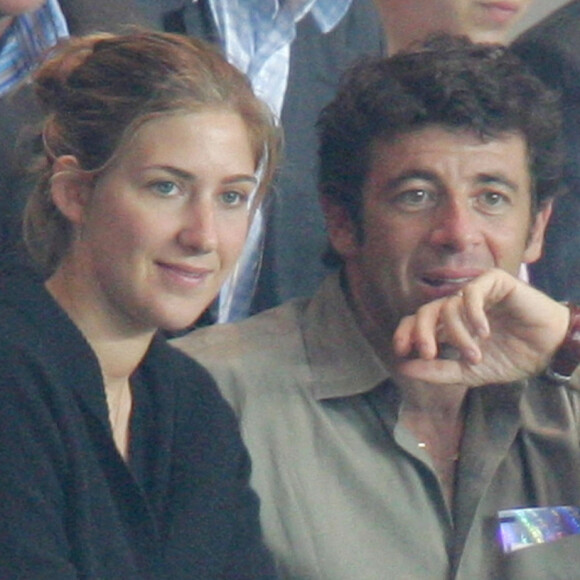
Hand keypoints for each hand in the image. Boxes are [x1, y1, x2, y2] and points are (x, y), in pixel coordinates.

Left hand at [392, 268, 569, 386]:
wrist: (550, 351)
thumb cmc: (512, 358)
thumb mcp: (469, 372)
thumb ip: (438, 371)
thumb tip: (403, 368)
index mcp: (449, 325)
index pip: (416, 322)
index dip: (404, 334)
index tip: (401, 353)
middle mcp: (458, 307)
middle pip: (424, 312)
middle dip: (421, 334)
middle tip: (429, 354)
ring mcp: (474, 293)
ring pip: (448, 306)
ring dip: (457, 335)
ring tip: (475, 354)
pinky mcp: (494, 282)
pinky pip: (471, 291)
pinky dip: (472, 314)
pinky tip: (484, 332)